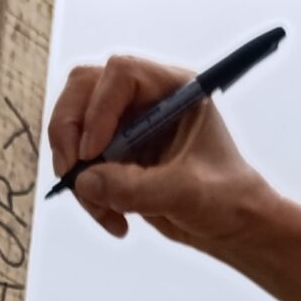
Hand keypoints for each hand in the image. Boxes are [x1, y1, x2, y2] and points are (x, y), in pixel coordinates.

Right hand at [47, 54, 278, 255]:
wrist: (231, 226)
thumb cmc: (226, 199)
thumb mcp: (186, 193)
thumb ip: (136, 188)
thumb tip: (83, 182)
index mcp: (175, 89)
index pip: (122, 74)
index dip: (100, 109)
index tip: (93, 152)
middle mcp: (146, 98)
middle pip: (84, 88)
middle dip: (69, 132)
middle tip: (72, 174)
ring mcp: (126, 124)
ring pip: (73, 127)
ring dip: (76, 170)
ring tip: (104, 211)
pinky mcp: (113, 153)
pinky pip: (78, 162)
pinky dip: (85, 191)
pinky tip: (113, 219)